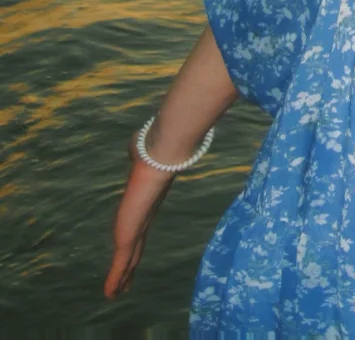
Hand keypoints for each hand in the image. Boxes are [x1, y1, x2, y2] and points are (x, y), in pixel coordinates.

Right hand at [103, 138, 174, 298]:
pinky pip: (120, 263)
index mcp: (146, 201)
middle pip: (137, 249)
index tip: (134, 251)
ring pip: (129, 260)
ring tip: (116, 294)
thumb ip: (138, 152)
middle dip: (131, 266)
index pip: (141, 226)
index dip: (136, 240)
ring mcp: (138, 228)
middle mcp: (144, 217)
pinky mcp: (129, 235)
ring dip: (122, 278)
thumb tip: (136, 146)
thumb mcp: (141, 152)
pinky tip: (110, 294)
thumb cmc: (151, 149)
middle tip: (127, 283)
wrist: (159, 156)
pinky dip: (114, 280)